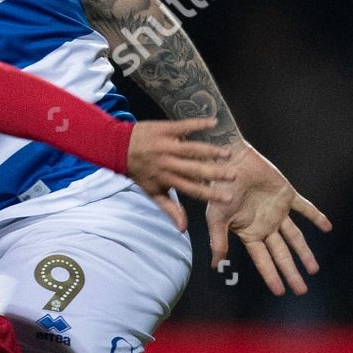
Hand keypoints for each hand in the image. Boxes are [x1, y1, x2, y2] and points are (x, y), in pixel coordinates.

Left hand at [127, 118, 234, 232]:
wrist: (118, 147)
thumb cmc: (139, 171)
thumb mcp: (153, 192)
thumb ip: (170, 209)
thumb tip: (182, 229)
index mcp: (167, 179)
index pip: (193, 189)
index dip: (211, 195)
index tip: (228, 199)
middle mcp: (168, 163)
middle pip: (195, 170)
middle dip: (215, 174)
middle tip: (234, 176)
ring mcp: (167, 145)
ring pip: (192, 149)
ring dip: (211, 151)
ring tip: (228, 154)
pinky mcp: (166, 129)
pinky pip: (185, 126)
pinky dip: (199, 124)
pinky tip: (214, 123)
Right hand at [206, 141, 331, 294]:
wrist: (231, 162)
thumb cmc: (220, 190)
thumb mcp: (216, 218)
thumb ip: (219, 241)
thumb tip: (215, 265)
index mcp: (249, 233)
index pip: (263, 260)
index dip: (272, 276)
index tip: (280, 291)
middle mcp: (265, 226)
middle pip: (282, 254)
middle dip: (291, 272)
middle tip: (301, 289)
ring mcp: (277, 212)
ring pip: (295, 237)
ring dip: (304, 252)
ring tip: (314, 269)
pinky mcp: (287, 195)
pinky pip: (305, 208)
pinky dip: (316, 217)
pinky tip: (327, 228)